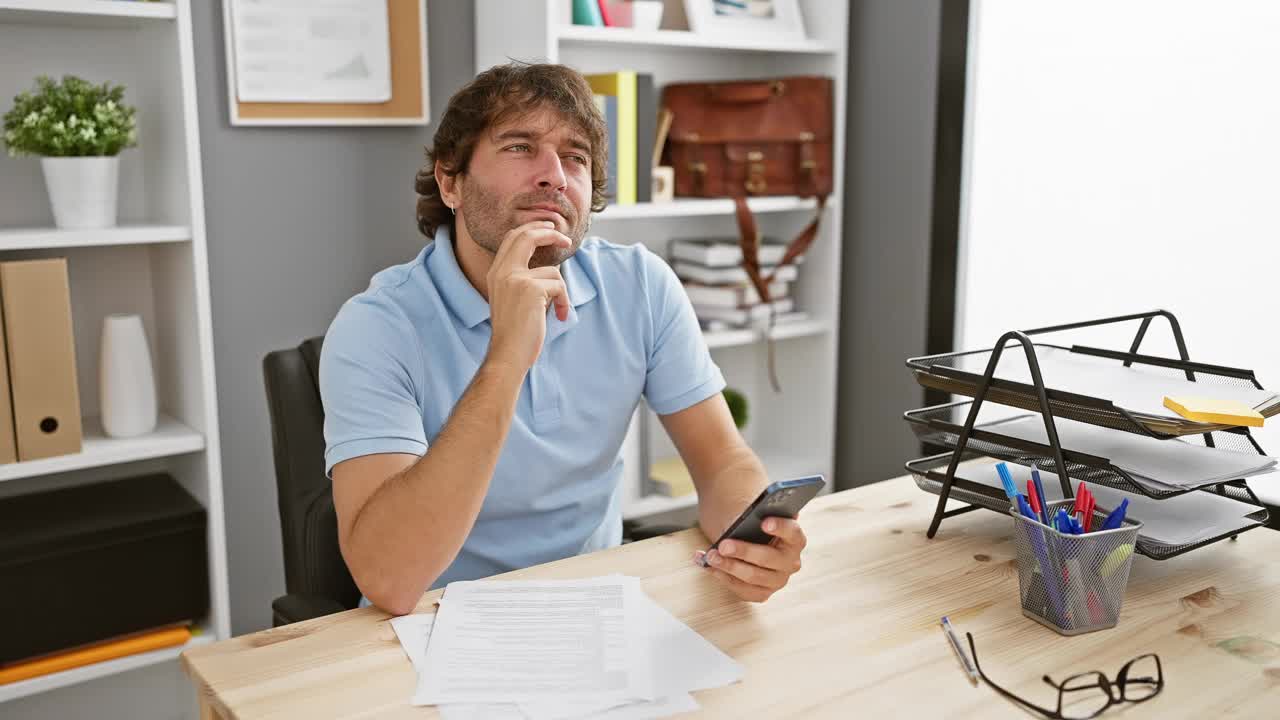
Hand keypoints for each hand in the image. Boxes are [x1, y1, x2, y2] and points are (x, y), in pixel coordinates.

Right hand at [485, 220, 571, 370]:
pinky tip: (557, 316)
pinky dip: (563, 302)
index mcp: (496, 273)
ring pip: (552, 271)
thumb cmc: (514, 332)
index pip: (513, 238)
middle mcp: (502, 271)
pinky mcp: (531, 289)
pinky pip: (559, 287)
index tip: (548, 227)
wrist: (507, 353)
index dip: (532, 229)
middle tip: (565, 238)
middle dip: (549, 233)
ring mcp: (515, 278)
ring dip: (560, 292)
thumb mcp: (511, 299)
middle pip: (527, 236)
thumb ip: (521, 280)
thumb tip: (549, 268)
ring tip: (555, 309)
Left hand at [693, 517, 806, 602]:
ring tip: (711, 556)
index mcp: (795, 540)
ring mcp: (778, 580)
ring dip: (728, 566)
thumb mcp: (757, 520)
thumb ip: (755, 518)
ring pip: (753, 576)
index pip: (792, 532)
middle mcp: (791, 562)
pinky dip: (723, 577)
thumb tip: (742, 519)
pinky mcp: (763, 593)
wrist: (751, 544)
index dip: (780, 527)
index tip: (764, 522)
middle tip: (723, 545)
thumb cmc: (755, 530)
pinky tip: (709, 566)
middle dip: (743, 551)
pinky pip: (743, 589)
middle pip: (768, 558)